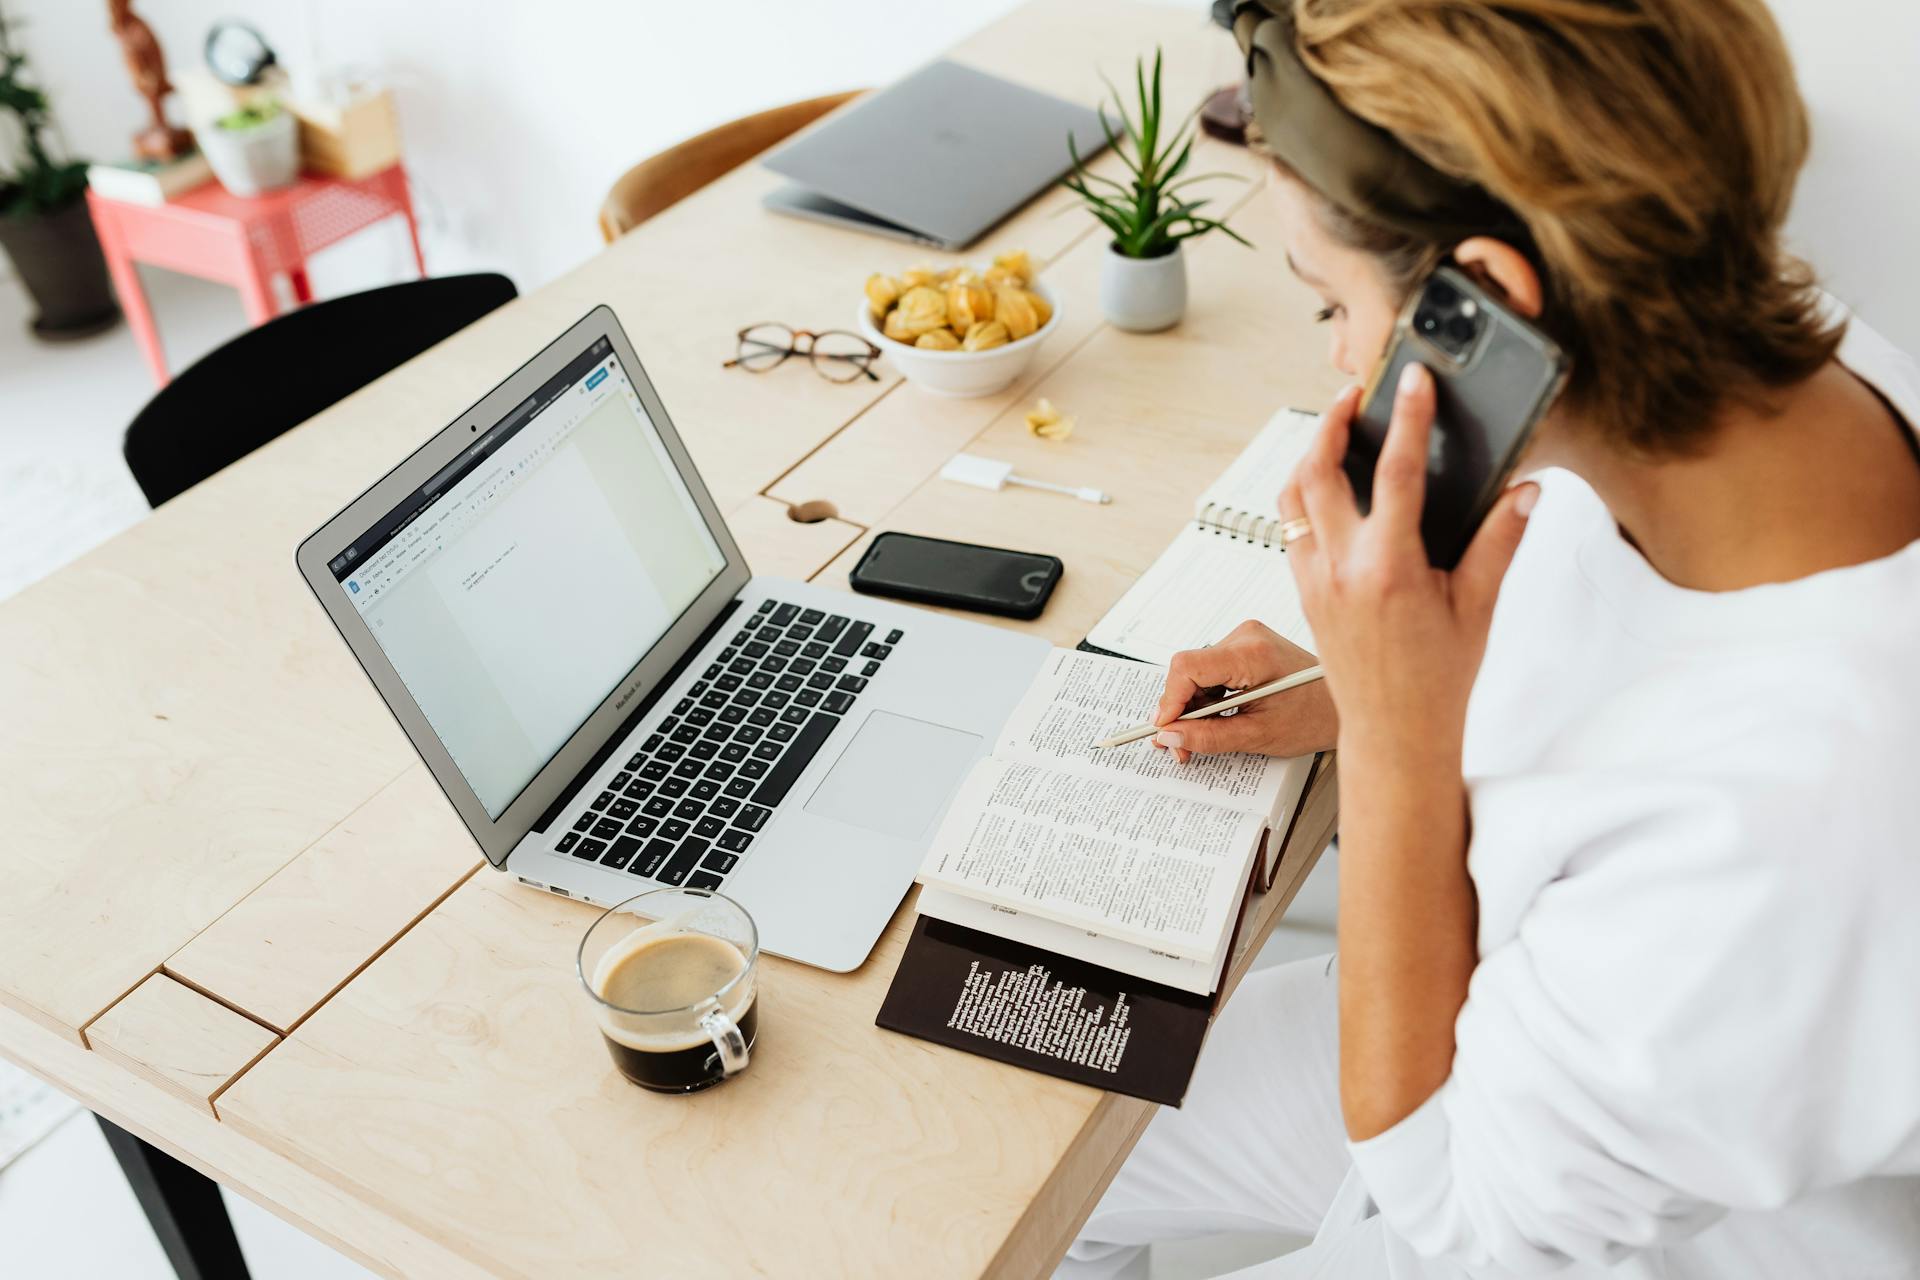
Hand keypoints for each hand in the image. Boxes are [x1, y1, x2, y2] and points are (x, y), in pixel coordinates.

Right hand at [1151, 620, 1336, 762]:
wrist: (1345, 705)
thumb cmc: (1316, 717)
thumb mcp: (1259, 735)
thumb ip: (1209, 737)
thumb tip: (1171, 736)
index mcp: (1253, 652)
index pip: (1187, 667)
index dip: (1169, 701)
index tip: (1164, 729)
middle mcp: (1246, 636)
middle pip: (1188, 670)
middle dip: (1180, 710)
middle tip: (1180, 745)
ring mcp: (1245, 639)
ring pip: (1195, 673)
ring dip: (1192, 706)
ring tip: (1200, 736)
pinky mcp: (1246, 647)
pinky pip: (1209, 671)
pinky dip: (1205, 697)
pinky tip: (1215, 718)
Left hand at [1280, 369, 1536, 767]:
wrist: (1394, 732)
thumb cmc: (1437, 679)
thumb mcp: (1479, 606)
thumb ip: (1500, 543)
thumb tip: (1524, 491)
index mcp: (1390, 569)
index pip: (1396, 473)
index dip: (1406, 418)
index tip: (1412, 380)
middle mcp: (1341, 570)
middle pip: (1317, 471)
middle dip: (1330, 422)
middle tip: (1353, 395)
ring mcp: (1314, 581)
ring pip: (1291, 498)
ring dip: (1307, 456)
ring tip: (1334, 431)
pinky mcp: (1302, 592)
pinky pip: (1290, 529)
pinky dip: (1303, 496)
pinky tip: (1327, 486)